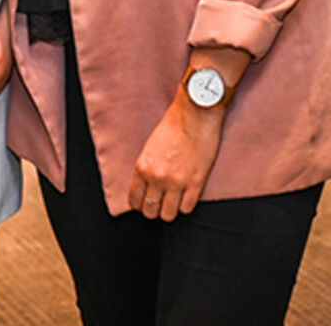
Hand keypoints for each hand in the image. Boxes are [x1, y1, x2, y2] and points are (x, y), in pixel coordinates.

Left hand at [127, 94, 225, 222]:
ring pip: (168, 214)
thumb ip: (147, 168)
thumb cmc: (173, 126)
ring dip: (170, 211)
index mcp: (142, 167)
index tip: (143, 205)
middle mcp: (157, 178)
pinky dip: (186, 206)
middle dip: (153, 210)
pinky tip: (186, 198)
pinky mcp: (196, 183)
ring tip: (173, 204)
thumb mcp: (150, 147)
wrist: (195, 116)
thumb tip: (146, 186)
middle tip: (159, 205)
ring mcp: (177, 183)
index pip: (134, 199)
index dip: (139, 205)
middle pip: (150, 210)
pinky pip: (187, 208)